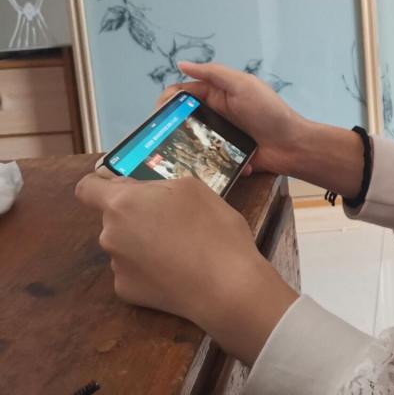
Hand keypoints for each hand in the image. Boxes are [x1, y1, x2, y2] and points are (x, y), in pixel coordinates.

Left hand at [75, 168, 297, 365]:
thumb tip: (137, 193)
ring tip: (180, 248)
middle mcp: (110, 233)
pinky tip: (175, 271)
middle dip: (137, 215)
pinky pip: (132, 270)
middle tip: (174, 220)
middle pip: (114, 217)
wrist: (225, 286)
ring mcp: (115, 265)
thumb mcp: (193, 188)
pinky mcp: (125, 291)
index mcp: (123, 203)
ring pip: (124, 243)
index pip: (87, 187)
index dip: (100, 184)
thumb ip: (156, 185)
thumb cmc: (214, 228)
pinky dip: (148, 268)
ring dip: (143, 241)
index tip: (121, 187)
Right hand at [163, 62, 366, 197]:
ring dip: (181, 145)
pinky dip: (200, 160)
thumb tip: (182, 64)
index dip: (168, 100)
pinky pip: (205, 158)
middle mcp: (216, 114)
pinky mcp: (224, 156)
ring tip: (169, 155)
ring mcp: (220, 136)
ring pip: (190, 139)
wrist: (292, 145)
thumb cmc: (269, 112)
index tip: (158, 113)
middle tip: (158, 137)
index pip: (184, 93)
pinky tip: (191, 166)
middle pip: (183, 117)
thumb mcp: (243, 85)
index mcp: (218, 94)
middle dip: (169, 125)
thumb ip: (214, 74)